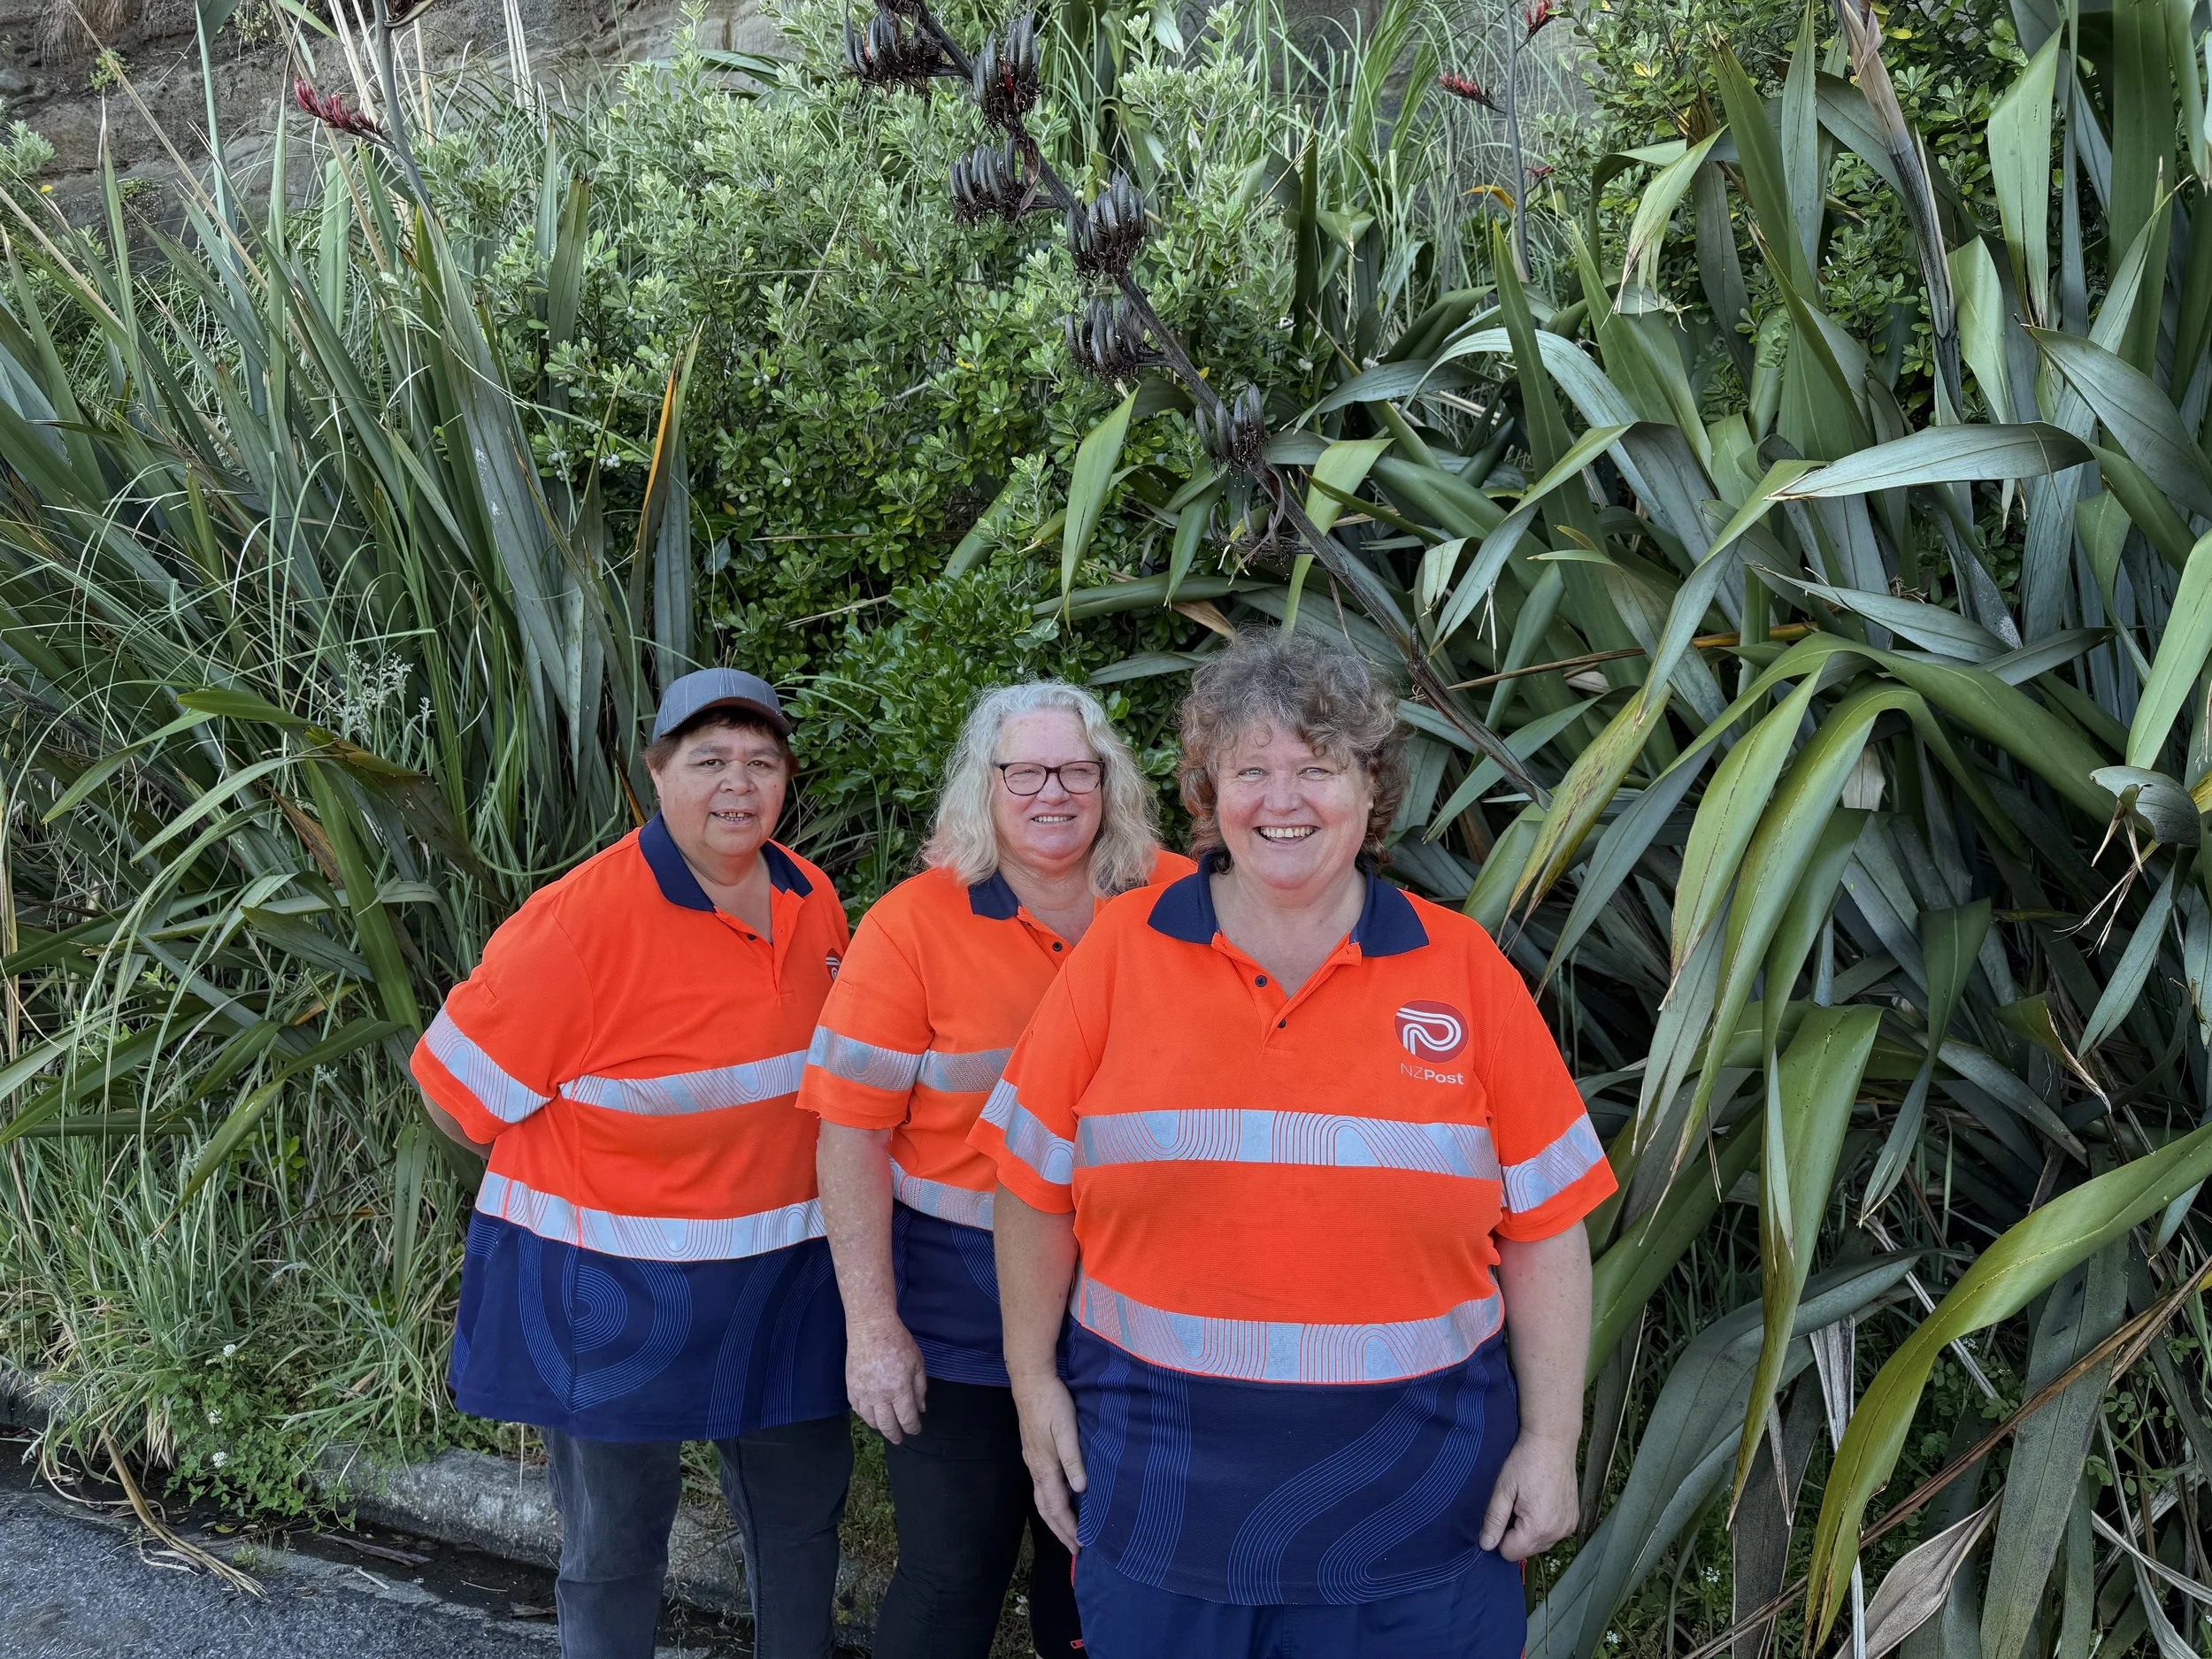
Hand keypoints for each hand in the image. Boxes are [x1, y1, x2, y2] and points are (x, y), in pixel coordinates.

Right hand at [845, 1317, 926, 1442]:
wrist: (871, 1329)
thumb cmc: (898, 1342)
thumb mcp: (917, 1363)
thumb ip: (920, 1388)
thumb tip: (921, 1409)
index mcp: (899, 1390)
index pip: (907, 1418)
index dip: (912, 1428)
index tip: (915, 1430)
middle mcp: (880, 1396)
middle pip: (887, 1425)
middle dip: (895, 1434)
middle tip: (899, 1439)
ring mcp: (863, 1393)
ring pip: (870, 1420)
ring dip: (879, 1427)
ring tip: (885, 1428)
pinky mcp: (851, 1387)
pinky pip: (856, 1409)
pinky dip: (864, 1416)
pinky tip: (870, 1415)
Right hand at [1011, 1374, 1085, 1550]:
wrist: (1030, 1380)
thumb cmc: (1052, 1403)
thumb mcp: (1066, 1430)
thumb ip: (1073, 1460)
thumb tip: (1080, 1490)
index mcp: (1044, 1467)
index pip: (1056, 1507)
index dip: (1068, 1528)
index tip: (1080, 1545)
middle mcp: (1035, 1468)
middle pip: (1045, 1509)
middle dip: (1060, 1530)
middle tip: (1074, 1548)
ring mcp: (1032, 1460)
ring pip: (1042, 1498)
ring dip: (1054, 1518)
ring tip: (1067, 1531)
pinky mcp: (1033, 1452)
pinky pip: (1041, 1486)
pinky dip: (1051, 1502)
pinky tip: (1059, 1498)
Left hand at [1480, 1432, 1577, 1560]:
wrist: (1553, 1441)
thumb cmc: (1526, 1461)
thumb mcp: (1503, 1489)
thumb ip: (1494, 1520)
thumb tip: (1486, 1545)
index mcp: (1539, 1528)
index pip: (1510, 1552)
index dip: (1500, 1535)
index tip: (1502, 1512)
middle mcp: (1558, 1533)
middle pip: (1526, 1550)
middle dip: (1515, 1532)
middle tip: (1515, 1503)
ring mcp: (1568, 1526)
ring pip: (1539, 1543)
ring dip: (1530, 1530)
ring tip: (1528, 1501)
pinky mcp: (1573, 1519)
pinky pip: (1553, 1533)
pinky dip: (1544, 1524)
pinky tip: (1540, 1501)